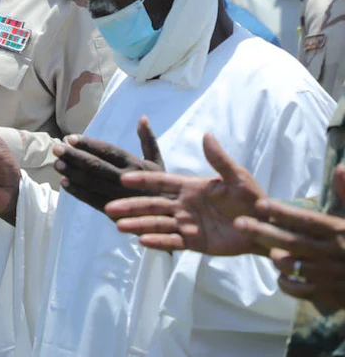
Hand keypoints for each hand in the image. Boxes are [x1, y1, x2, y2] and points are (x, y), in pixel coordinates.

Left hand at [53, 117, 163, 211]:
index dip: (88, 144)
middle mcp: (126, 179)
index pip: (108, 151)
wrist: (165, 216)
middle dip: (74, 156)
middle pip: (96, 166)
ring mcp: (118, 196)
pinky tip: (64, 182)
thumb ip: (148, 140)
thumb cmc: (159, 185)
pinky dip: (77, 191)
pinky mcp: (113, 211)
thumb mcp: (157, 162)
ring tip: (57, 164)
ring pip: (91, 182)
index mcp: (135, 165)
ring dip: (72, 173)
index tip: (70, 138)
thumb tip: (143, 117)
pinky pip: (91, 200)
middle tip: (56, 148)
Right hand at [105, 132, 265, 255]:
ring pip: (157, 224)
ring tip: (119, 226)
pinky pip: (173, 241)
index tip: (124, 179)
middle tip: (110, 208)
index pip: (162, 182)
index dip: (143, 181)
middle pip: (152, 204)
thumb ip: (220, 159)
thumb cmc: (252, 199)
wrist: (267, 228)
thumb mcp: (237, 177)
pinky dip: (158, 241)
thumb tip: (206, 134)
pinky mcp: (194, 242)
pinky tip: (142, 241)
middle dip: (131, 206)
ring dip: (138, 224)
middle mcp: (183, 205)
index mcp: (190, 187)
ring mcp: (187, 224)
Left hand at [233, 165, 344, 307]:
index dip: (282, 212)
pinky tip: (281, 273)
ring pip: (291, 266)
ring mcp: (329, 277)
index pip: (307, 220)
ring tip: (263, 247)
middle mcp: (332, 254)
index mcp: (340, 232)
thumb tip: (340, 167)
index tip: (260, 204)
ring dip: (274, 256)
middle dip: (262, 232)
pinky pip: (298, 290)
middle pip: (291, 242)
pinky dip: (286, 282)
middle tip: (239, 223)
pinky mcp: (328, 295)